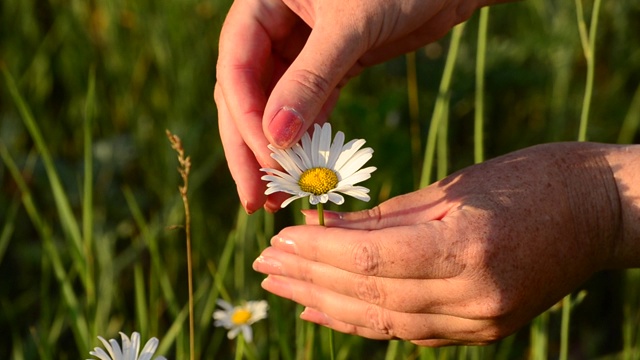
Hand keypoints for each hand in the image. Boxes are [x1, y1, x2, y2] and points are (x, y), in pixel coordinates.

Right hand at [214, 0, 497, 212]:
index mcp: (263, 2)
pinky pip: (307, 107)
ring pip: (273, 106)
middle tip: (254, 198)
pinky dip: (306, 138)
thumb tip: (275, 137)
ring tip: (278, 196)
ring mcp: (299, 49)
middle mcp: (273, 25)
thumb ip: (312, 77)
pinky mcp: (329, 67)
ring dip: (275, 150)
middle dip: (249, 147)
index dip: (245, 117)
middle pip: (245, 93)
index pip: (236, 67)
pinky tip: (305, 170)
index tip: (267, 161)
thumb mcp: (351, 26)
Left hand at [252, 142, 623, 345]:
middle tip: (263, 266)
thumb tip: (325, 226)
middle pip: (371, 296)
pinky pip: (408, 332)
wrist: (597, 213)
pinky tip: (325, 310)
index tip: (278, 242)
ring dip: (326, 304)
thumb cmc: (530, 180)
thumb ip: (386, 215)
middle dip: (309, 280)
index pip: (373, 259)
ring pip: (384, 322)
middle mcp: (475, 296)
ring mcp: (481, 322)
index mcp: (470, 247)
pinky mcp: (481, 331)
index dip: (319, 252)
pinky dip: (363, 321)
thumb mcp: (453, 187)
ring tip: (281, 289)